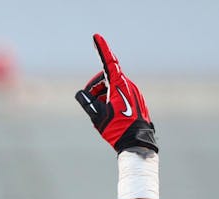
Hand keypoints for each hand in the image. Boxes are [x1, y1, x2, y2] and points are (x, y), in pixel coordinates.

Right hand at [75, 34, 157, 152]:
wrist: (136, 142)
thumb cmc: (117, 129)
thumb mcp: (97, 116)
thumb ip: (87, 102)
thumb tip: (81, 94)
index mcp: (119, 85)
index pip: (108, 62)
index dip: (101, 49)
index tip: (96, 37)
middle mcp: (128, 85)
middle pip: (105, 78)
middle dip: (95, 87)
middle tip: (90, 104)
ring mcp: (133, 92)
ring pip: (111, 87)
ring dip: (101, 97)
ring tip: (101, 115)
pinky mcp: (135, 99)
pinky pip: (118, 94)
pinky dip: (109, 101)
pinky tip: (109, 117)